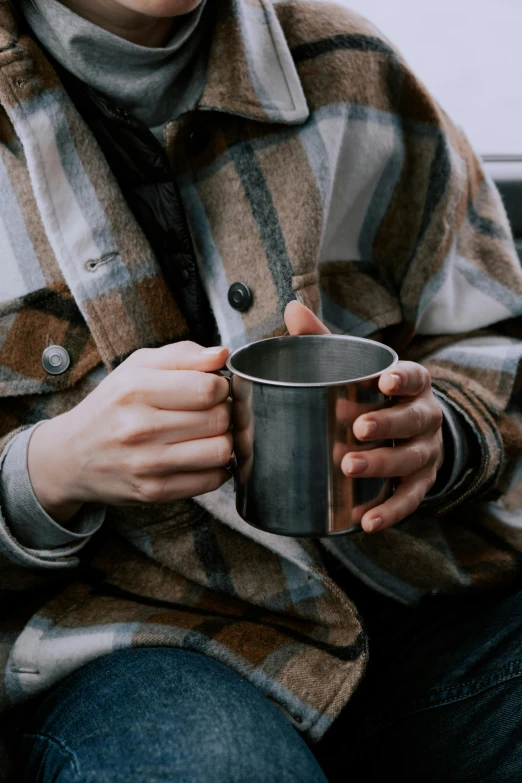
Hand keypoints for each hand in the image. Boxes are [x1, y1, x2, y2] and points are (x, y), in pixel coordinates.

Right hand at [28, 342, 232, 521]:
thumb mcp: (137, 368)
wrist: (71, 456)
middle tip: (211, 411)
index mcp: (135, 389)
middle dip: (224, 412)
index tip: (213, 388)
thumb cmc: (111, 406)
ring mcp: (147, 464)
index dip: (221, 386)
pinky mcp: (154, 492)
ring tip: (209, 434)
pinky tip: (200, 456)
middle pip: (219, 418)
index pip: (208, 387)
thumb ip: (183, 355)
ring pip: (220, 451)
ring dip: (224, 440)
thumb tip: (222, 354)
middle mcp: (139, 427)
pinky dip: (216, 468)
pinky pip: (211, 480)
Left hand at [284, 301, 443, 532]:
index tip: (383, 380)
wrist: (412, 431)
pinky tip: (367, 522)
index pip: (414, 378)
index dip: (402, 379)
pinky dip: (390, 512)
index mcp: (413, 385)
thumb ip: (324, 340)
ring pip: (411, 461)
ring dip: (382, 466)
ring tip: (349, 467)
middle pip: (413, 422)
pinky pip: (409, 500)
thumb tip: (292, 307)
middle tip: (356, 429)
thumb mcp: (354, 364)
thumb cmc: (372, 393)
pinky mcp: (419, 484)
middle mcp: (425, 418)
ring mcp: (425, 453)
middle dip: (386, 425)